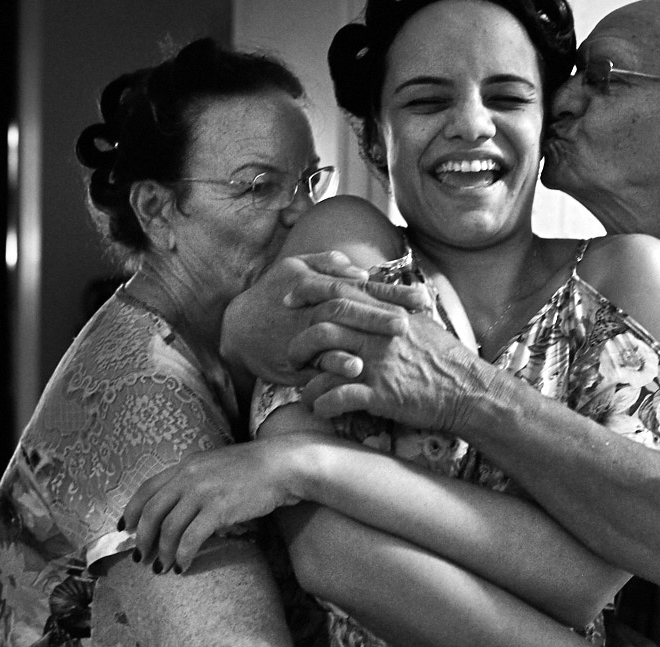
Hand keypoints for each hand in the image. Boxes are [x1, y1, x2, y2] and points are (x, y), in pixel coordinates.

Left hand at [121, 436, 322, 572]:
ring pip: (169, 529)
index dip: (132, 511)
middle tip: (141, 557)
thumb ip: (196, 479)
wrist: (283, 465)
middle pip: (152, 512)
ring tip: (163, 567)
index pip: (147, 489)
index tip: (126, 529)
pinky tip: (184, 566)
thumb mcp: (217, 465)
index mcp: (186, 466)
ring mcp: (203, 493)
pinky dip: (183, 555)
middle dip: (143, 539)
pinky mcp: (219, 510)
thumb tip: (183, 506)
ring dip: (163, 552)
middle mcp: (189, 478)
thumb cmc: (256, 468)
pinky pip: (191, 539)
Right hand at [221, 251, 430, 385]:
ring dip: (366, 330)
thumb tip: (358, 269)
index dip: (393, 292)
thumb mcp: (294, 271)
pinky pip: (315, 360)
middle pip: (351, 302)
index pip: (360, 286)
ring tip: (396, 338)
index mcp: (316, 282)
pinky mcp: (293, 358)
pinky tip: (356, 367)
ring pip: (335, 327)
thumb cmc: (273, 296)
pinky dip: (334, 362)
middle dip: (384, 311)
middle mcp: (312, 303)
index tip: (423, 299)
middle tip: (414, 319)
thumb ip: (326, 266)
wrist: (236, 327)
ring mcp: (302, 330)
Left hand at [296, 312, 506, 433]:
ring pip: (324, 362)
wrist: (470, 391)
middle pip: (324, 325)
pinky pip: (338, 397)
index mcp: (388, 314)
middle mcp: (381, 335)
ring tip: (302, 388)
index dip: (308, 293)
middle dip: (299, 341)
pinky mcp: (382, 395)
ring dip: (306, 377)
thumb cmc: (448, 360)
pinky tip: (320, 409)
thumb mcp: (425, 323)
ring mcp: (380, 364)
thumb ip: (400, 307)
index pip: (340, 293)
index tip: (290, 299)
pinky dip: (321, 404)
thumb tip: (388, 294)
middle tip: (291, 354)